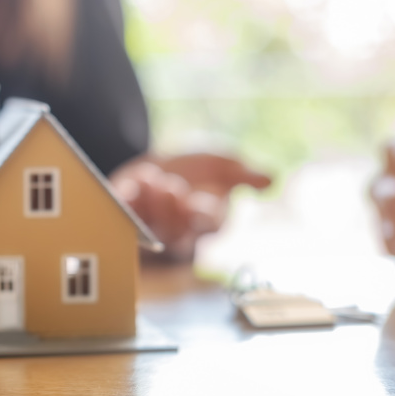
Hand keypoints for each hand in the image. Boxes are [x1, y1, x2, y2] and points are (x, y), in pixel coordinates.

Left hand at [110, 153, 269, 258]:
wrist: (158, 163)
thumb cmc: (195, 170)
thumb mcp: (222, 166)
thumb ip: (243, 174)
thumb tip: (271, 180)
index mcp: (205, 223)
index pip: (207, 225)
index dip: (202, 214)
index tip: (197, 200)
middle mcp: (178, 232)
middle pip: (176, 232)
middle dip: (172, 210)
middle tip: (170, 186)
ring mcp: (150, 228)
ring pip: (150, 227)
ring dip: (150, 204)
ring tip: (151, 178)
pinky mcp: (124, 220)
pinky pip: (123, 219)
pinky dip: (127, 202)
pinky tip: (133, 183)